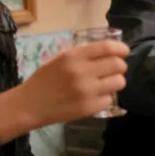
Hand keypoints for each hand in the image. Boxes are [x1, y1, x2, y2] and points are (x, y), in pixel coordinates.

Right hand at [0, 40, 128, 137]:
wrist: (30, 105)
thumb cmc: (45, 80)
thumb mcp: (60, 59)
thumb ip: (83, 54)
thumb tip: (109, 51)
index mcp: (73, 56)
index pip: (107, 48)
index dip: (120, 48)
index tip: (124, 51)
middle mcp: (82, 72)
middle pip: (118, 65)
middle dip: (119, 66)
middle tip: (114, 70)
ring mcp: (87, 91)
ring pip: (119, 82)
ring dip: (115, 82)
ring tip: (106, 84)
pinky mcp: (89, 108)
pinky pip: (109, 99)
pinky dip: (105, 98)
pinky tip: (94, 97)